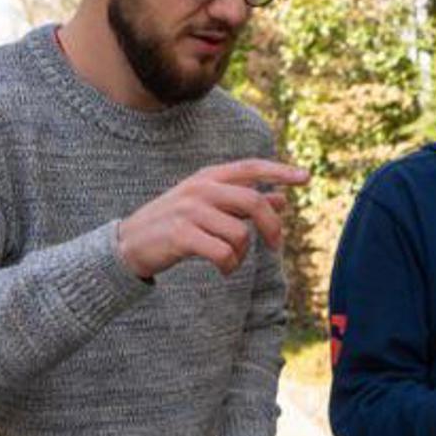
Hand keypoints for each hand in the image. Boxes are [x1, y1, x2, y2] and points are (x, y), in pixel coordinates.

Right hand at [117, 159, 309, 279]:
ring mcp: (189, 210)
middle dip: (272, 226)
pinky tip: (224, 269)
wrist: (129, 243)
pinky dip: (230, 265)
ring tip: (232, 260)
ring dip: (243, 254)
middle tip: (276, 246)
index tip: (306, 177)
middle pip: (253, 202)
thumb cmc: (175, 224)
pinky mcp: (181, 235)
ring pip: (239, 233)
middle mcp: (200, 188)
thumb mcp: (209, 206)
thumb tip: (283, 200)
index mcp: (209, 176)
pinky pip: (223, 253)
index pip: (251, 167)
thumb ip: (243, 201)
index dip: (280, 171)